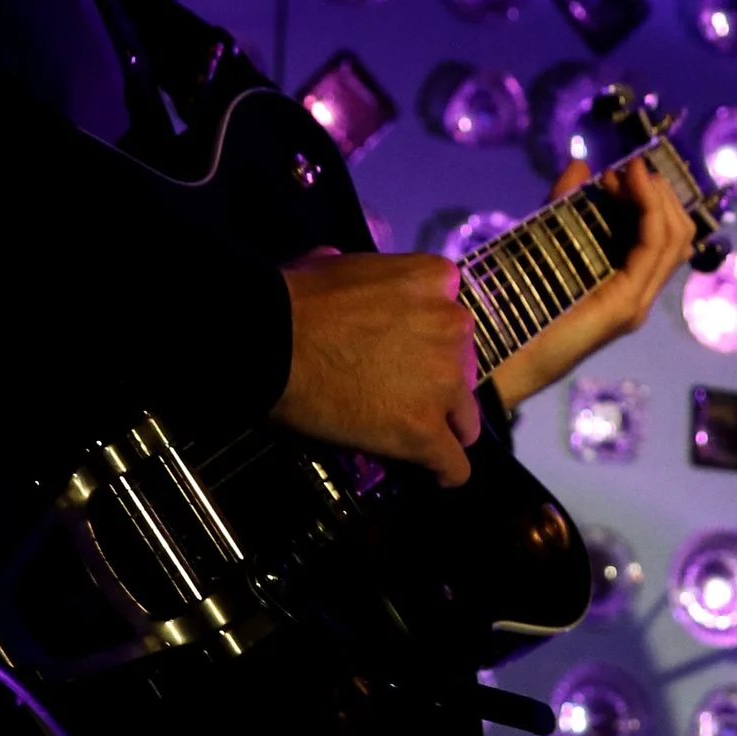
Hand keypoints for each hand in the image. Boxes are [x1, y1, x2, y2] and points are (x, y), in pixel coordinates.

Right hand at [273, 248, 480, 486]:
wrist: (270, 341)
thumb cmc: (294, 299)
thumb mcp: (336, 263)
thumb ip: (359, 270)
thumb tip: (335, 261)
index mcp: (436, 280)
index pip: (452, 318)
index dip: (429, 342)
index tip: (406, 355)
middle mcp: (454, 326)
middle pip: (463, 367)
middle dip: (437, 383)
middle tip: (399, 394)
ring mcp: (444, 382)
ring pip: (466, 419)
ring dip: (443, 426)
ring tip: (411, 436)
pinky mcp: (425, 431)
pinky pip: (454, 464)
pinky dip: (443, 471)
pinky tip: (431, 474)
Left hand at [489, 153, 694, 412]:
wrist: (503, 355)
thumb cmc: (519, 304)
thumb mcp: (545, 240)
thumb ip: (562, 204)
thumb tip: (580, 164)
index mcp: (624, 282)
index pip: (664, 235)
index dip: (649, 196)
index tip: (614, 173)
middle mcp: (638, 292)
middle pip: (678, 233)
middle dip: (657, 192)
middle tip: (622, 172)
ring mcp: (637, 300)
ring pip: (675, 236)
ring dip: (656, 195)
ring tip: (628, 173)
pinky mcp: (627, 302)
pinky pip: (655, 246)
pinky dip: (649, 208)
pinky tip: (630, 184)